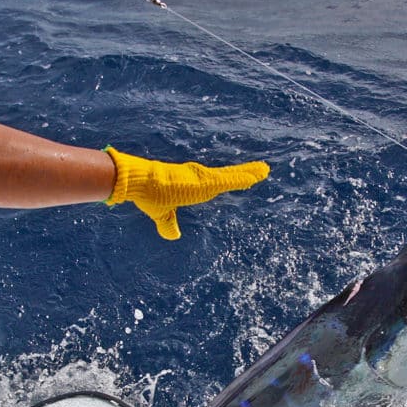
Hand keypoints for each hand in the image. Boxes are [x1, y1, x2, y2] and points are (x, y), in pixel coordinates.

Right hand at [104, 146, 268, 239]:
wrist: (140, 184)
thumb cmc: (149, 195)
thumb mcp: (162, 213)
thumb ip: (169, 224)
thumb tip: (173, 236)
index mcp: (193, 184)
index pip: (217, 182)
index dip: (231, 179)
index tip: (244, 178)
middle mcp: (200, 178)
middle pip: (229, 175)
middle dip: (246, 173)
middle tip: (263, 170)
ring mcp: (204, 179)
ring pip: (232, 175)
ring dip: (250, 172)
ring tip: (266, 169)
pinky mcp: (205, 182)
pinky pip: (230, 179)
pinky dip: (244, 177)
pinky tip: (257, 176)